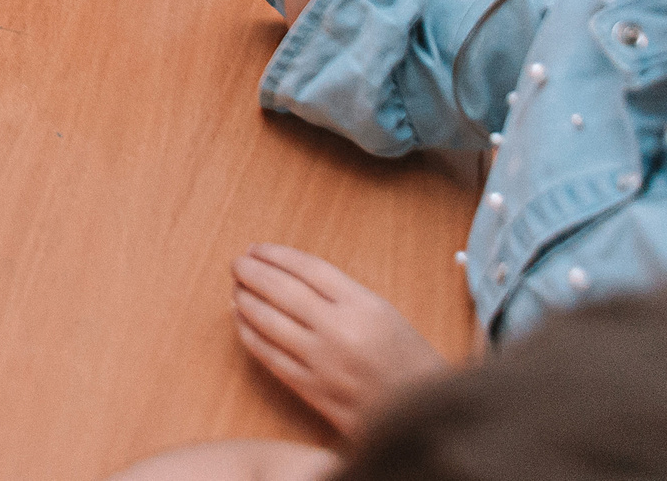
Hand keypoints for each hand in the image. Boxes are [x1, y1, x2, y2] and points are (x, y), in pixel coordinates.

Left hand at [231, 244, 446, 436]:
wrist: (429, 417)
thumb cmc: (408, 361)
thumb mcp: (384, 313)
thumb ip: (340, 294)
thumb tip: (286, 274)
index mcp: (365, 307)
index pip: (308, 269)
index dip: (276, 255)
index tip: (257, 248)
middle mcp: (341, 332)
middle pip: (282, 291)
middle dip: (252, 273)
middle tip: (237, 264)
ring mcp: (323, 363)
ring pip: (268, 322)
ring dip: (245, 301)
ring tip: (236, 288)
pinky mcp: (312, 390)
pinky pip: (269, 356)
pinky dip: (250, 334)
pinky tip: (242, 321)